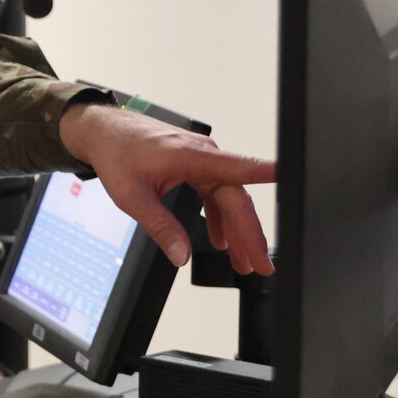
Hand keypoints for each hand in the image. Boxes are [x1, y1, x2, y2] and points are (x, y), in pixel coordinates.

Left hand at [59, 103, 275, 275]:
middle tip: (261, 265)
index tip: (294, 179)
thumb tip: (180, 255)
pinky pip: (216, 195)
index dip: (266, 175)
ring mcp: (202, 161)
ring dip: (237, 231)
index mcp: (192, 156)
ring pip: (228, 200)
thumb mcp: (131, 196)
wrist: (103, 131)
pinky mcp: (196, 166)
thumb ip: (159, 226)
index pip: (239, 167)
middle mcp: (204, 156)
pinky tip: (221, 242)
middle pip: (236, 199)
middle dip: (250, 235)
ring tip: (244, 263)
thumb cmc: (116, 153)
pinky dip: (220, 219)